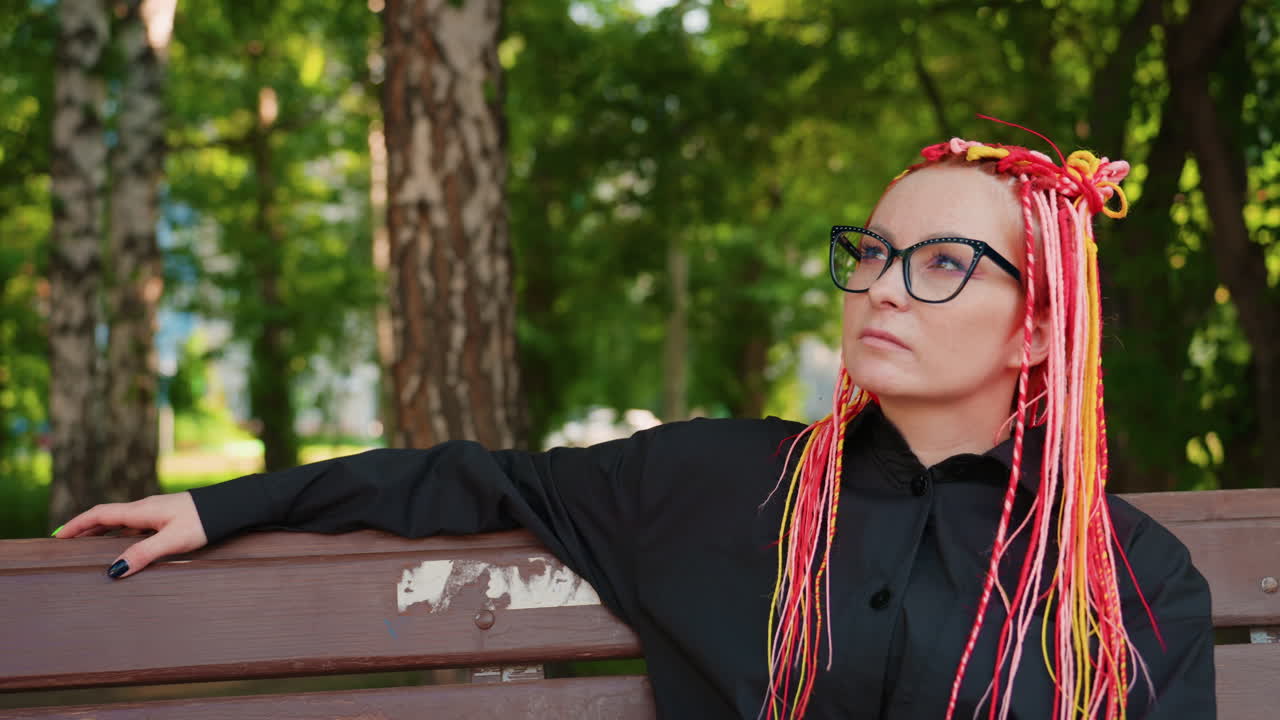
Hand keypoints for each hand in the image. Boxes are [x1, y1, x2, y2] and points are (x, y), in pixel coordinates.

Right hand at [53, 492, 208, 578]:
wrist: (233, 506)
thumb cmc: (205, 521)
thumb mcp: (173, 540)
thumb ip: (144, 554)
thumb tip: (113, 571)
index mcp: (141, 511)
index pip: (99, 514)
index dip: (76, 525)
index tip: (57, 537)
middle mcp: (146, 508)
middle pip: (107, 517)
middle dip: (85, 529)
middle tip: (66, 543)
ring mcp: (158, 512)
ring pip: (122, 521)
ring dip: (103, 532)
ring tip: (88, 546)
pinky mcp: (169, 518)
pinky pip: (136, 525)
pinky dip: (122, 534)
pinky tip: (125, 545)